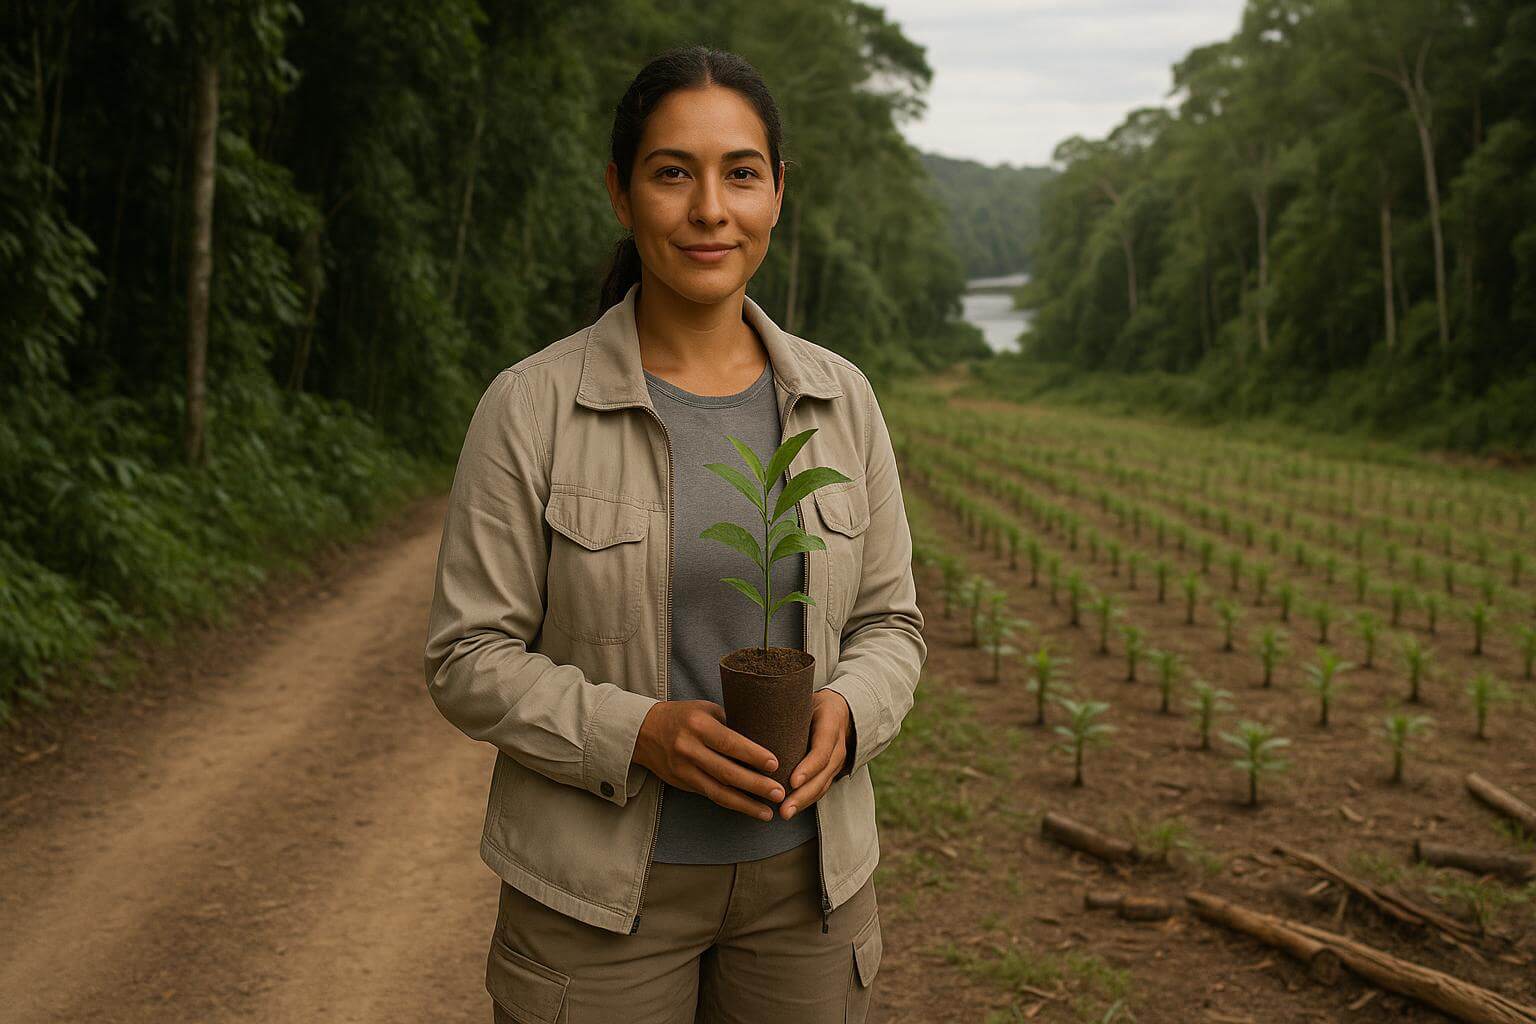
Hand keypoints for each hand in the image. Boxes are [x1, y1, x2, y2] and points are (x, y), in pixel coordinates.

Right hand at [632, 700, 784, 820]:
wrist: (644, 731)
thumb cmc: (684, 716)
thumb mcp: (706, 710)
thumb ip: (730, 723)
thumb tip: (763, 736)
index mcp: (698, 725)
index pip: (729, 743)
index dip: (752, 755)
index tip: (775, 764)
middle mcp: (689, 749)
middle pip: (726, 771)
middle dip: (755, 785)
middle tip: (779, 793)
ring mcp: (684, 769)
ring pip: (718, 791)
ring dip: (745, 804)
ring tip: (768, 812)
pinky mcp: (682, 783)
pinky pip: (710, 795)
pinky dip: (731, 803)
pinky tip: (749, 808)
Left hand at [779, 690, 850, 819]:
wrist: (840, 708)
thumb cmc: (812, 702)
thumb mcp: (803, 698)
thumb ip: (783, 706)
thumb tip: (744, 712)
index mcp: (830, 724)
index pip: (822, 750)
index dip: (809, 767)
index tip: (792, 781)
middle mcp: (837, 745)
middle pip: (823, 774)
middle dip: (804, 794)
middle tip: (784, 809)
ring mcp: (837, 760)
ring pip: (823, 785)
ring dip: (804, 802)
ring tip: (784, 814)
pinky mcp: (831, 771)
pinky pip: (821, 788)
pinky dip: (806, 800)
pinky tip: (790, 809)